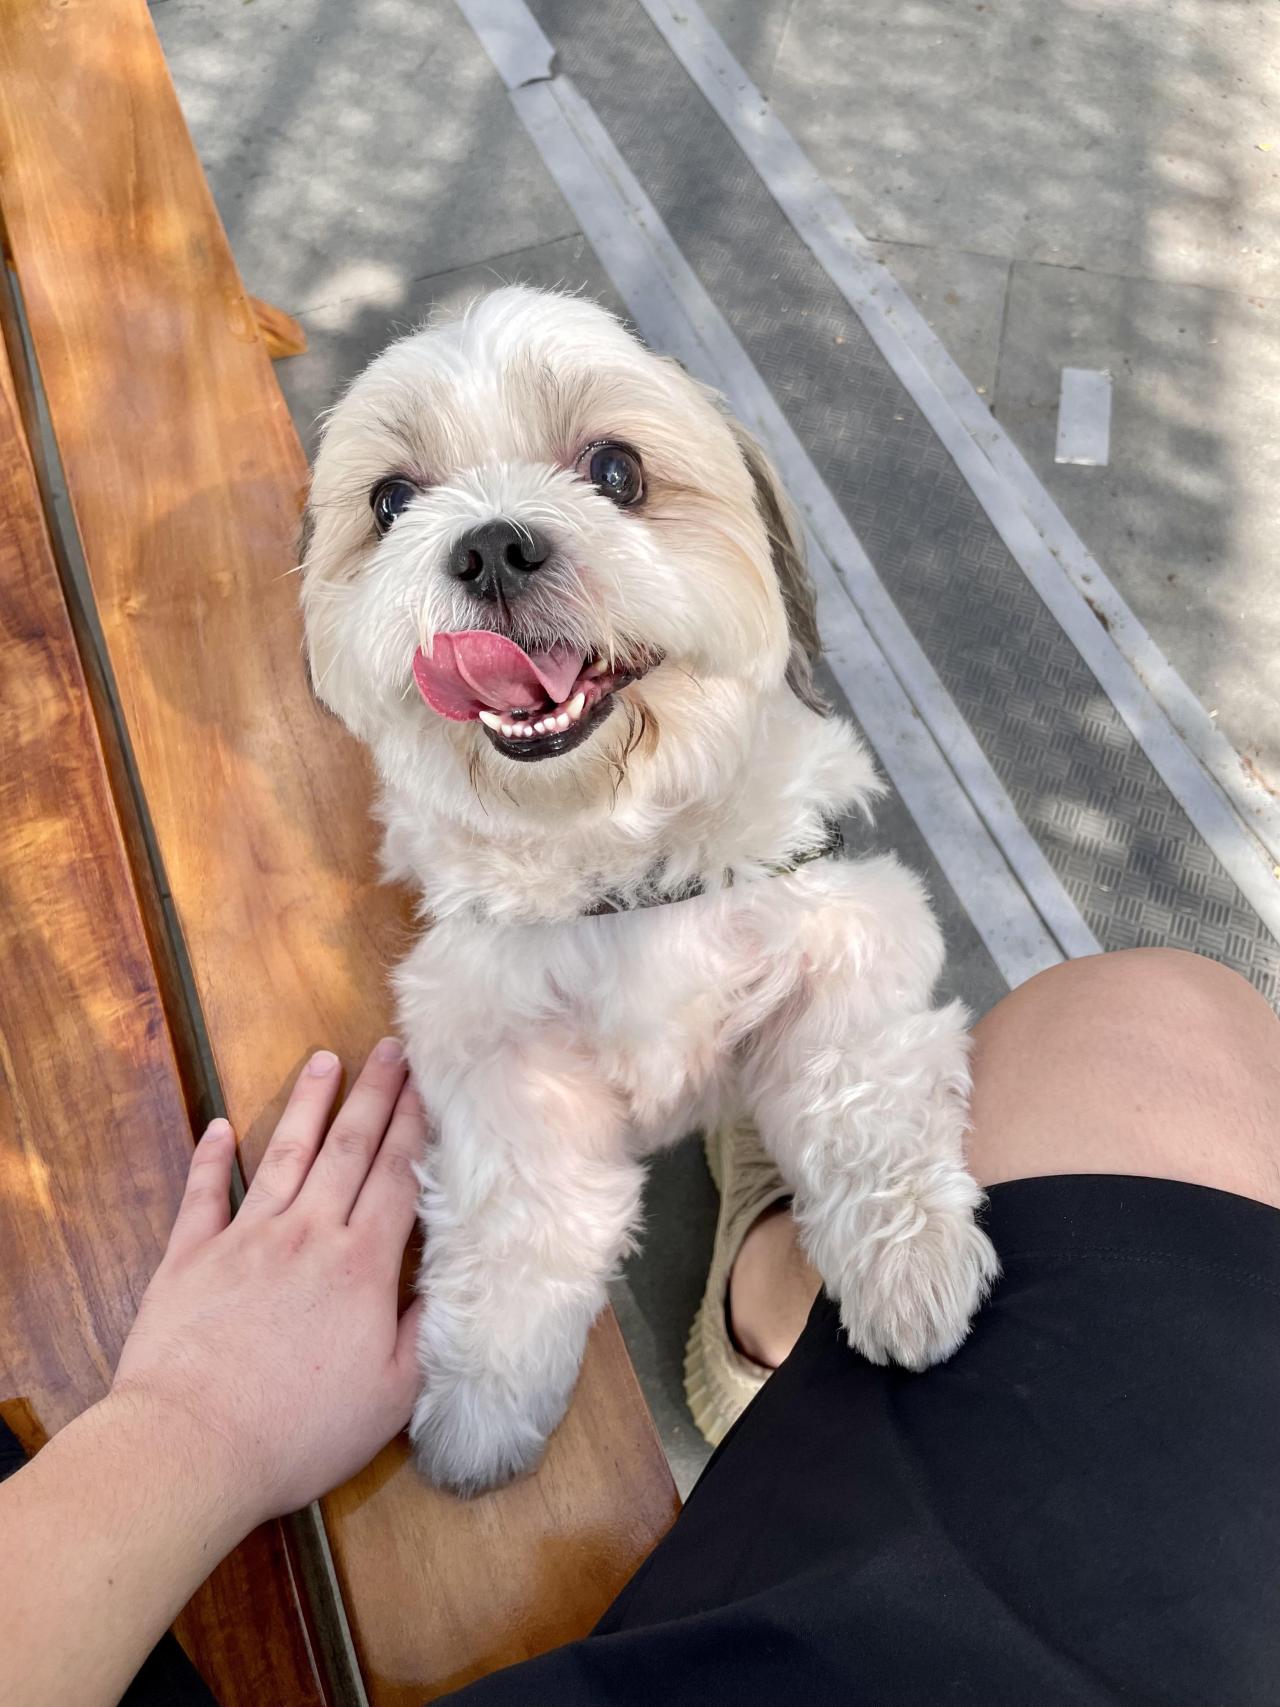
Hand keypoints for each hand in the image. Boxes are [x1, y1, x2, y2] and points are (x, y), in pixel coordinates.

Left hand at [111, 1038, 424, 1535]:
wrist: (191, 1447)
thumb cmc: (299, 1433)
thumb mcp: (390, 1397)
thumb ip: (423, 1334)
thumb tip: (444, 1286)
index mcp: (361, 1266)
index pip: (397, 1178)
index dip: (414, 1127)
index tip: (427, 1085)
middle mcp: (307, 1235)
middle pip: (348, 1149)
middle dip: (374, 1094)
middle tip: (391, 1049)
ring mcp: (244, 1240)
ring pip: (285, 1154)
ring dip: (308, 1104)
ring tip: (325, 1061)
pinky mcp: (188, 1258)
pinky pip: (204, 1194)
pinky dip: (212, 1157)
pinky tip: (220, 1127)